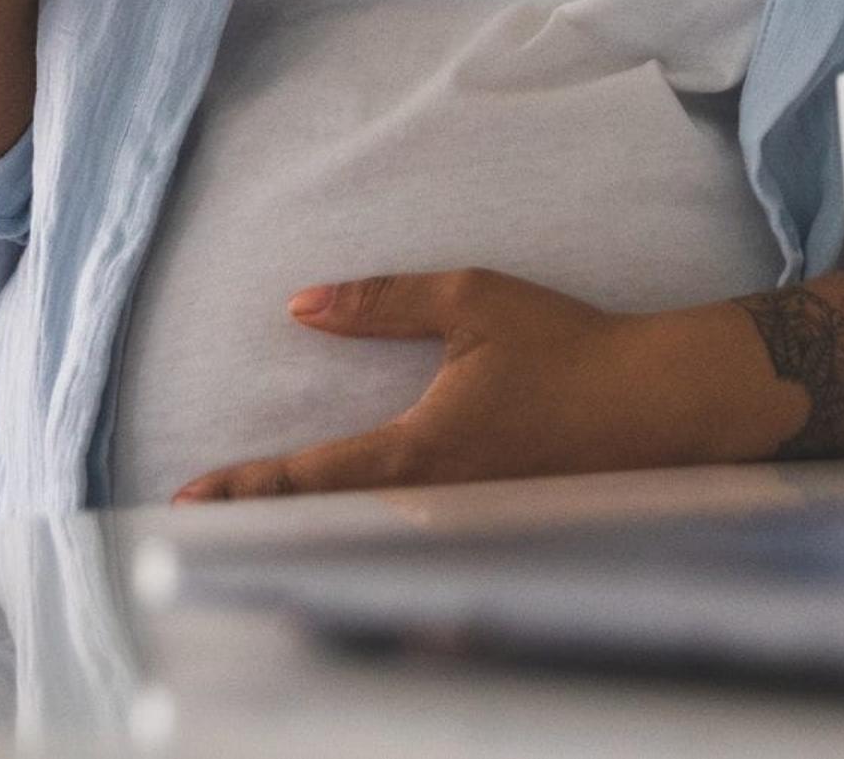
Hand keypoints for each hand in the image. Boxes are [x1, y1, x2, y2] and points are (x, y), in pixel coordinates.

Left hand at [170, 268, 843, 503]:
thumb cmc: (566, 346)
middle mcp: (432, 504)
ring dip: (308, 538)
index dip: (244, 486)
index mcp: (418, 453)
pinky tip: (345, 535)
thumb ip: (381, 303)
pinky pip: (411, 543)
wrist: (656, 402)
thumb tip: (301, 306)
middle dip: (260, 529)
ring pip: (368, 542)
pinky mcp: (491, 528)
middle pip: (325, 527)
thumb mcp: (470, 301)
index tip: (187, 496)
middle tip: (194, 528)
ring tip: (250, 532)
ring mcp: (462, 527)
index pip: (310, 478)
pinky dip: (364, 542)